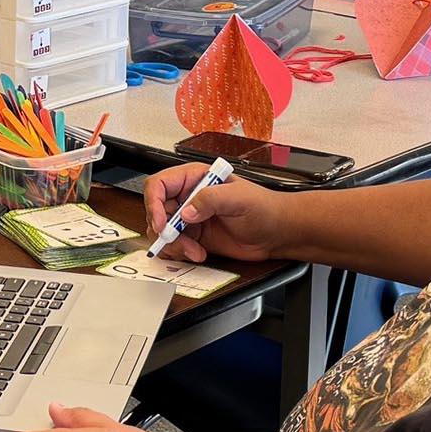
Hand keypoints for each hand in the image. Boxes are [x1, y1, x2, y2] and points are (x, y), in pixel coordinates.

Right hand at [142, 166, 284, 262]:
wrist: (276, 233)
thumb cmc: (264, 208)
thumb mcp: (238, 198)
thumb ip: (210, 199)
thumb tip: (186, 211)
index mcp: (195, 178)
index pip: (160, 184)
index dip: (153, 202)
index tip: (162, 222)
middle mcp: (188, 197)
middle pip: (157, 211)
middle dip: (163, 229)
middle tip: (175, 240)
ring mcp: (190, 219)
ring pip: (162, 232)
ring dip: (173, 244)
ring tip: (194, 250)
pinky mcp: (194, 237)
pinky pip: (173, 246)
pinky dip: (180, 253)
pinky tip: (198, 253)